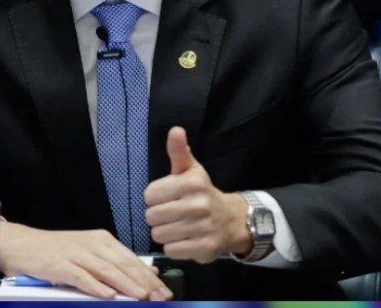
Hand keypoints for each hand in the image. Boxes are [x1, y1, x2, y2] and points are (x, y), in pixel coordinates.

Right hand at [0, 221, 171, 299]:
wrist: (21, 244)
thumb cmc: (57, 251)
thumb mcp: (90, 252)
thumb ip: (116, 262)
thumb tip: (148, 272)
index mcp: (102, 240)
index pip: (132, 259)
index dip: (149, 277)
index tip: (165, 292)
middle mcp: (92, 244)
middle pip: (123, 265)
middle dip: (144, 283)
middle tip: (160, 298)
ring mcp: (75, 254)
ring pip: (106, 270)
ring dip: (126, 285)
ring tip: (141, 297)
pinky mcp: (59, 265)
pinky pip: (81, 277)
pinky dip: (95, 286)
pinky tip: (108, 295)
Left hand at [144, 127, 251, 262]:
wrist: (230, 220)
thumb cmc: (202, 193)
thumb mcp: (191, 170)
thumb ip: (179, 150)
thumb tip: (175, 130)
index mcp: (192, 182)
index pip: (149, 195)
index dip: (154, 197)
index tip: (166, 197)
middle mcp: (198, 204)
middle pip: (151, 217)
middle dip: (158, 217)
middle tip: (171, 213)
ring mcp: (202, 228)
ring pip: (158, 235)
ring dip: (165, 233)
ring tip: (177, 226)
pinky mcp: (203, 248)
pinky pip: (170, 251)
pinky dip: (174, 247)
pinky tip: (185, 239)